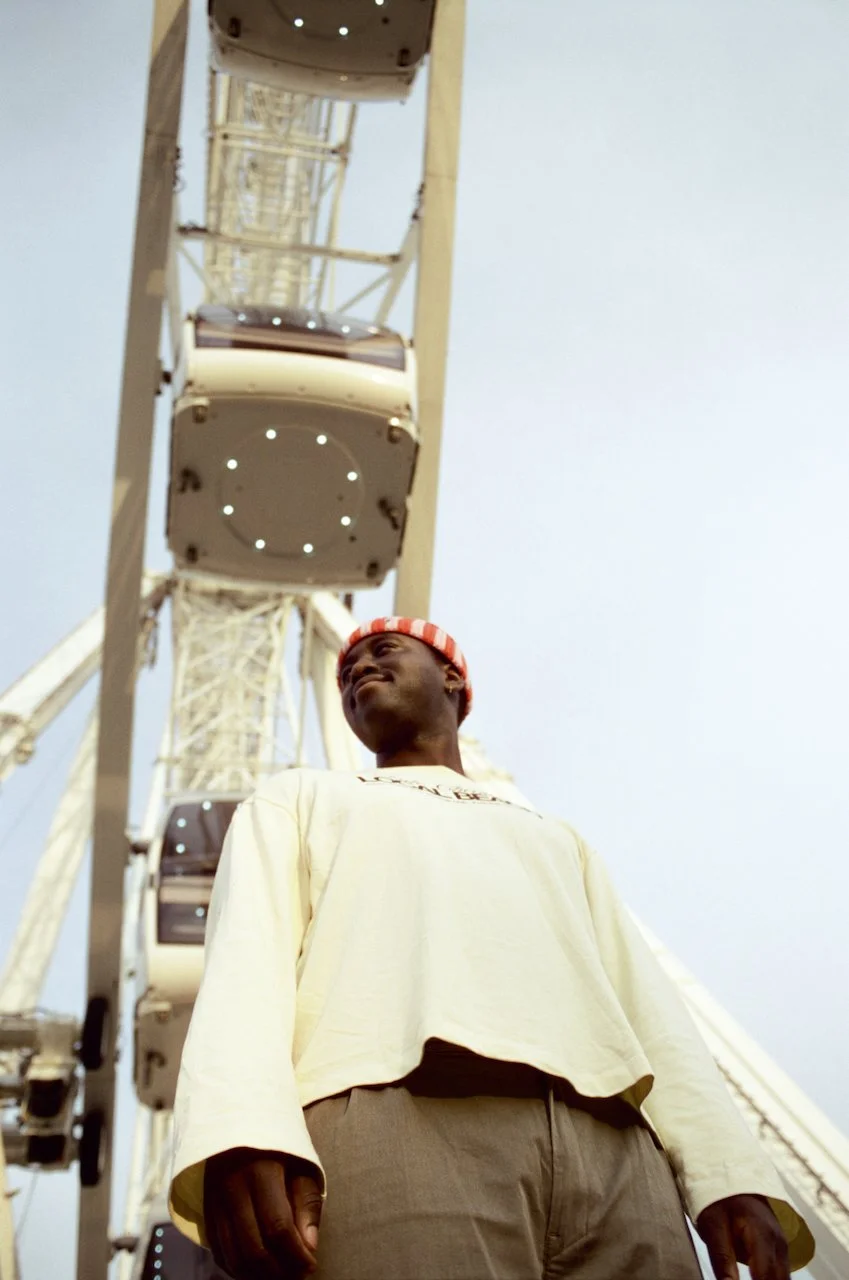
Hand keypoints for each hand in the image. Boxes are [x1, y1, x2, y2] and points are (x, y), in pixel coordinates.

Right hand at [204, 1146, 322, 1278]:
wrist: (238, 1123)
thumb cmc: (278, 1146)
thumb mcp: (301, 1163)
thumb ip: (307, 1203)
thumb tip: (309, 1247)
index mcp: (261, 1170)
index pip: (277, 1227)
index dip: (296, 1255)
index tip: (312, 1266)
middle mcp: (232, 1188)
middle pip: (253, 1248)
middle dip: (279, 1271)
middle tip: (298, 1275)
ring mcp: (215, 1201)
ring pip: (234, 1256)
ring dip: (259, 1276)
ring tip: (281, 1275)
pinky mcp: (206, 1211)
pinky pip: (220, 1252)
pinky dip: (239, 1269)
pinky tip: (258, 1270)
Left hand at [696, 1193, 789, 1279]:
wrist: (730, 1178)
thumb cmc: (719, 1200)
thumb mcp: (712, 1227)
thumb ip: (722, 1260)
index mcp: (762, 1235)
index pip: (765, 1278)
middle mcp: (778, 1242)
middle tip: (737, 1279)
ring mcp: (781, 1245)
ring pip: (783, 1278)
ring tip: (751, 1277)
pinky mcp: (779, 1248)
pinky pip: (781, 1272)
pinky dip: (771, 1279)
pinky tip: (756, 1278)